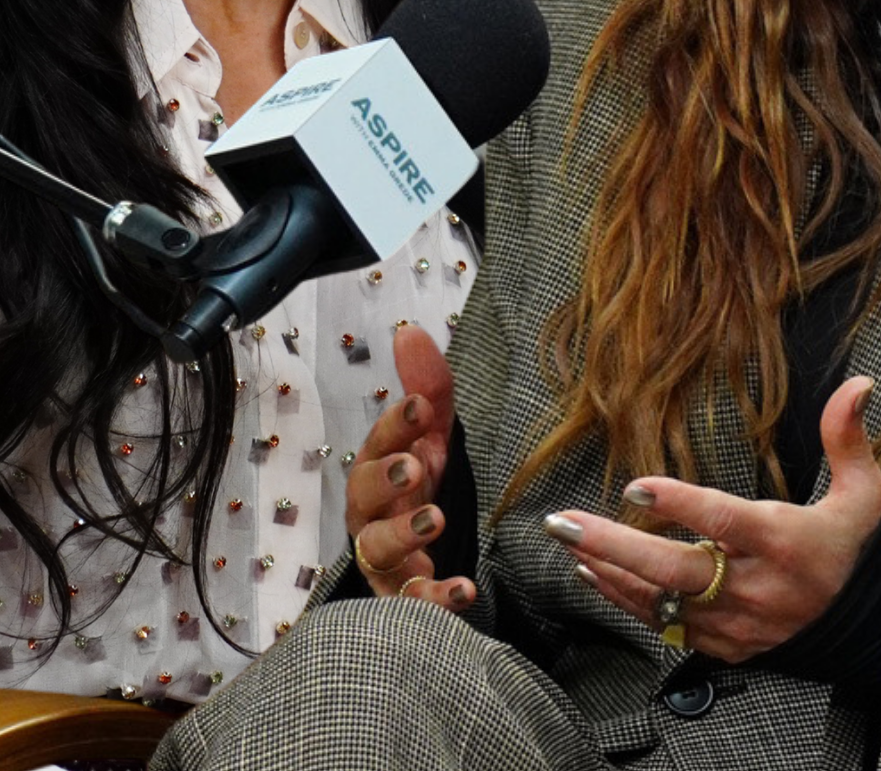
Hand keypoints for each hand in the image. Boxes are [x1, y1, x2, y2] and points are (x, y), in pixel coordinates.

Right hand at [344, 324, 475, 612]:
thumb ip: (427, 386)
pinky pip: (412, 602)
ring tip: (438, 519)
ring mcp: (385, 560)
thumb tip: (410, 329)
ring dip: (405, 533)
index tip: (420, 405)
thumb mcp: (434, 437)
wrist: (426, 558)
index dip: (395, 424)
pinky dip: (435, 599)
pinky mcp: (403, 599)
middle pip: (363, 495)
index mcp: (380, 470)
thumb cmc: (422, 489)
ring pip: (379, 549)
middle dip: (385, 478)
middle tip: (415, 464)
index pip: (378, 442)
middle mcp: (373, 514)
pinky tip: (464, 591)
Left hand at [544, 376, 880, 663]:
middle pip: (677, 570)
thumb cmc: (847, 546)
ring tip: (567, 540)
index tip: (635, 485)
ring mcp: (737, 623)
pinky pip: (664, 625)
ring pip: (661, 601)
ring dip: (609, 570)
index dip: (681, 504)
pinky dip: (624, 599)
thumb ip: (848, 438)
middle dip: (614, 545)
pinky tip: (592, 572)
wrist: (858, 630)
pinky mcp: (722, 644)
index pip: (726, 522)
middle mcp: (757, 589)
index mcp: (787, 545)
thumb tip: (858, 383)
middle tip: (563, 522)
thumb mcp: (863, 493)